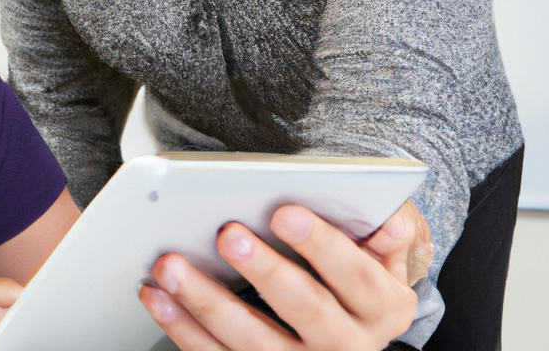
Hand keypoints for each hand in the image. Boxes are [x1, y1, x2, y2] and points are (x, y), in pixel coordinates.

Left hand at [139, 202, 430, 350]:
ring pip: (252, 342)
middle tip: (227, 234)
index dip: (321, 244)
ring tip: (171, 266)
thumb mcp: (387, 248)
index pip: (354, 274)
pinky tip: (158, 298)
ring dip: (206, 302)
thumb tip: (387, 224)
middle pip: (304, 309)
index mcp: (382, 306)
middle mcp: (347, 346)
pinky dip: (184, 328)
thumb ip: (390, 228)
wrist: (351, 323)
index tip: (284, 212)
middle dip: (263, 270)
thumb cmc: (358, 266)